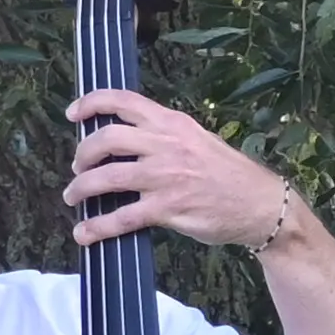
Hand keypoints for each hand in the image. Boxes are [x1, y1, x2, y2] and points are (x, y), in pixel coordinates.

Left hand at [65, 88, 308, 252]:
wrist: (262, 205)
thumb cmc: (231, 175)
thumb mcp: (199, 140)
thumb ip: (166, 137)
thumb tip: (129, 141)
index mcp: (173, 124)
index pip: (124, 101)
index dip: (91, 104)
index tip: (73, 113)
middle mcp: (166, 145)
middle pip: (107, 139)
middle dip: (82, 154)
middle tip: (77, 167)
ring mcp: (165, 178)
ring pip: (107, 178)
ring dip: (81, 188)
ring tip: (73, 196)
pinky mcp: (168, 208)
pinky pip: (122, 217)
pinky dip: (97, 226)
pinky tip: (84, 233)